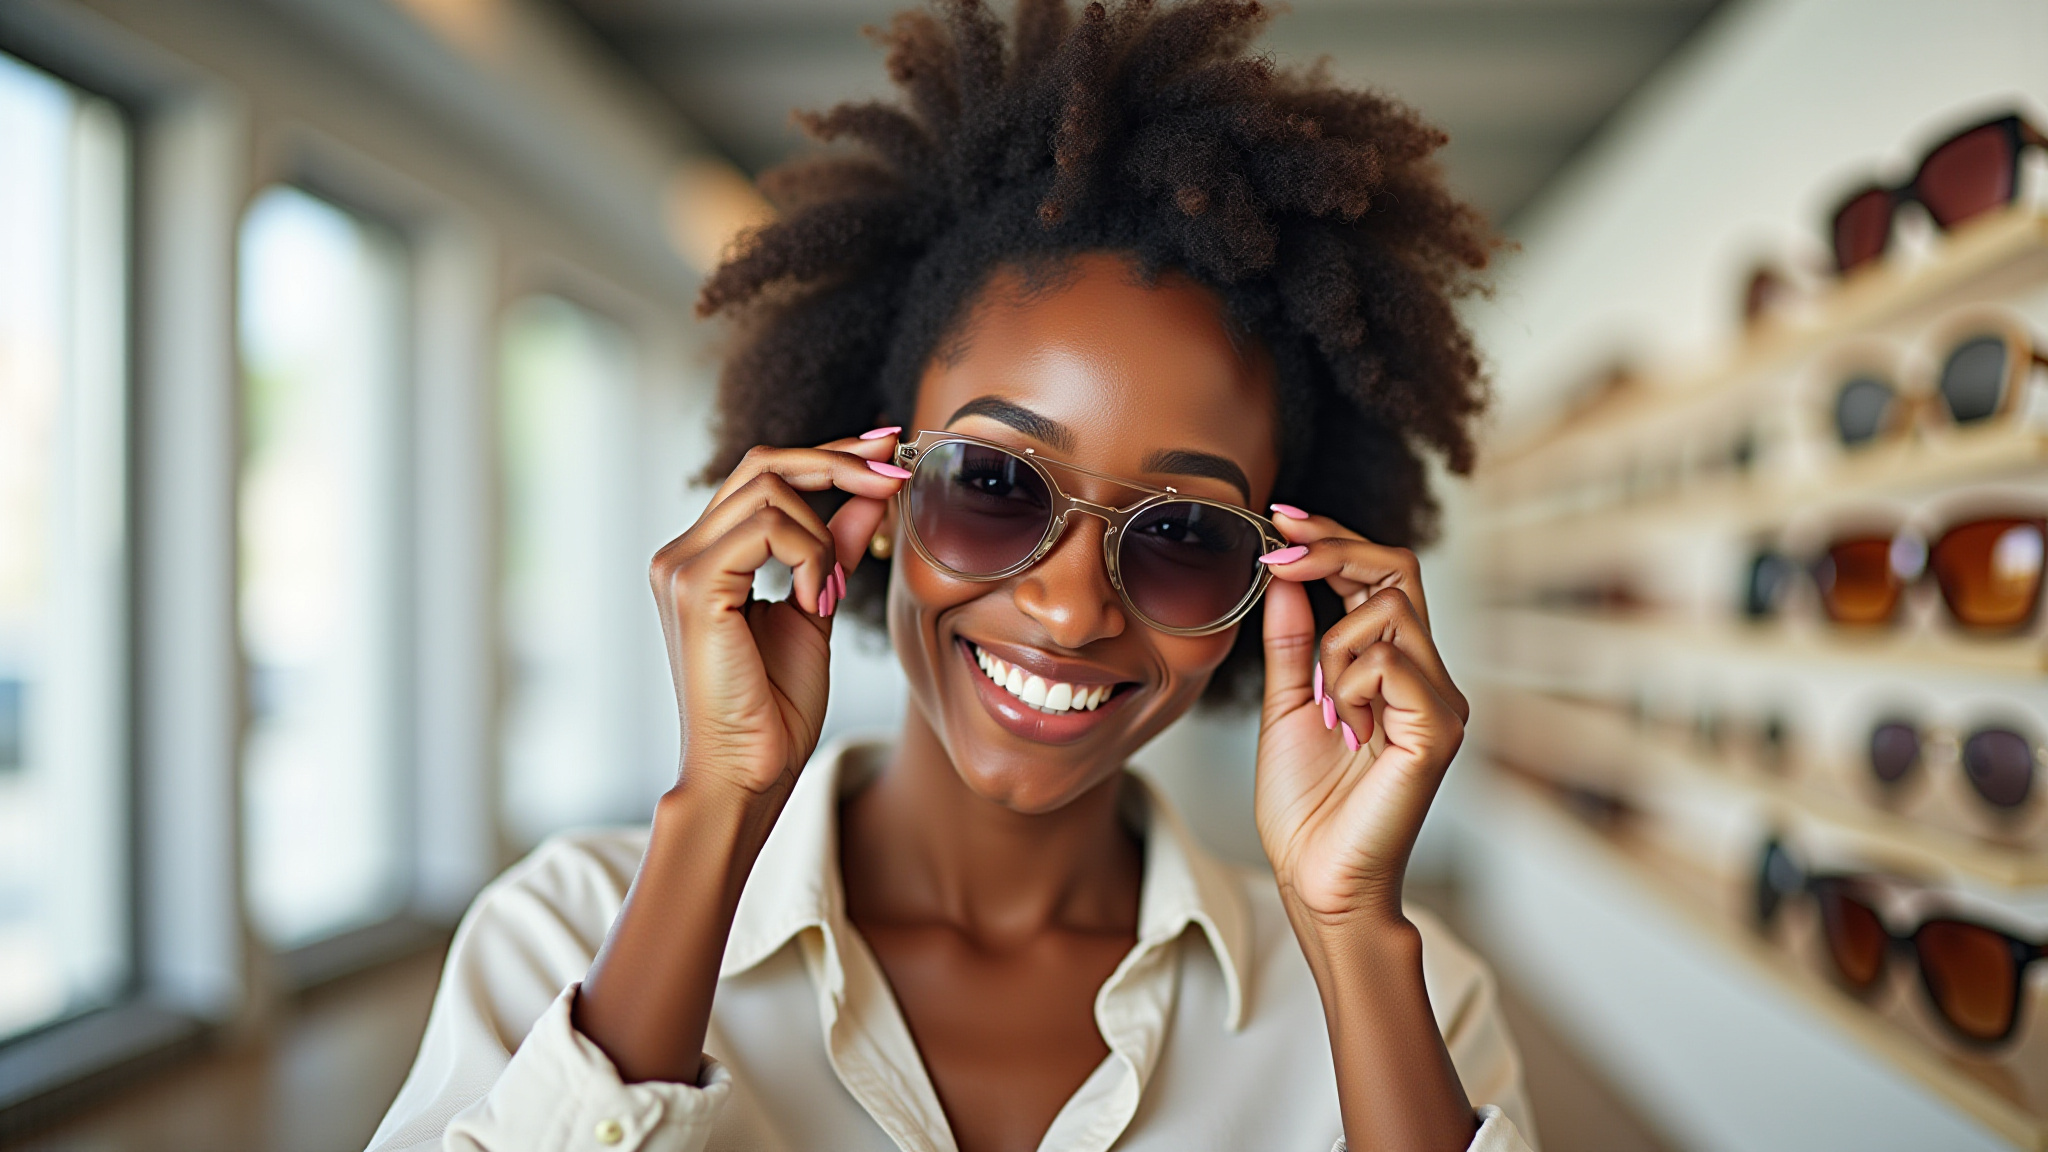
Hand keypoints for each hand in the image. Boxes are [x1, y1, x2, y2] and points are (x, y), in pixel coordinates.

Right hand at [649, 432, 905, 798]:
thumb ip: (834, 547)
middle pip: (763, 463)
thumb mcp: (817, 606)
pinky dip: (809, 556)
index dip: (827, 453)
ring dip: (824, 535)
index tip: (886, 448)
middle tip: (893, 476)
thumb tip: (870, 494)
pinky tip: (813, 601)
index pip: (762, 474)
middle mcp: (681, 553)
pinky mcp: (693, 586)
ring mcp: (680, 567)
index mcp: (704, 556)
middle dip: (838, 462)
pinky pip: (769, 529)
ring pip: (771, 489)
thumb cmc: (775, 709)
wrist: (748, 774)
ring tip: (829, 593)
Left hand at [1251, 511, 1468, 927]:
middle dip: (1332, 548)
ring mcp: (1439, 700)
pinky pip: (1389, 662)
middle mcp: (1427, 675)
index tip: (1280, 518)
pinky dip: (1349, 684)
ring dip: (1332, 647)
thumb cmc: (1307, 807)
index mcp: (1394, 667)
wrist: (1318, 880)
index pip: (1378, 574)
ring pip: (1387, 610)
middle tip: (1279, 551)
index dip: (1332, 537)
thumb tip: (1286, 576)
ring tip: (1325, 706)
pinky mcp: (1437, 728)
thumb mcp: (1288, 704)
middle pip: (1397, 568)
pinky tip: (1346, 728)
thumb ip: (1293, 642)